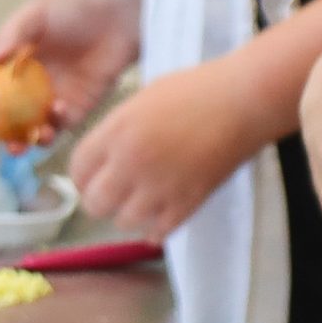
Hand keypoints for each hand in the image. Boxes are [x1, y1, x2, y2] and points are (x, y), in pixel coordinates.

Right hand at [0, 0, 140, 131]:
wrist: (116, 19)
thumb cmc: (75, 9)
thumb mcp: (37, 12)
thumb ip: (13, 32)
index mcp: (12, 66)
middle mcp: (28, 88)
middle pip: (4, 119)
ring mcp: (51, 100)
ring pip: (31, 129)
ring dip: (24, 141)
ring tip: (23, 143)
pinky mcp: (76, 109)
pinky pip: (61, 126)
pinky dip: (56, 124)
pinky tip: (59, 109)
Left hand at [69, 58, 268, 238]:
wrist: (243, 101)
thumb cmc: (198, 90)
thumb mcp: (144, 99)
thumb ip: (119, 129)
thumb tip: (107, 156)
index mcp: (117, 131)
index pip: (78, 169)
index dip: (82, 177)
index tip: (90, 180)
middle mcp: (132, 162)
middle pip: (95, 203)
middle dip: (100, 202)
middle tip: (113, 196)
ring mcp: (159, 186)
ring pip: (124, 222)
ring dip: (129, 216)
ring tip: (142, 204)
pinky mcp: (187, 203)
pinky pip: (158, 232)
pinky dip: (156, 229)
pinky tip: (160, 219)